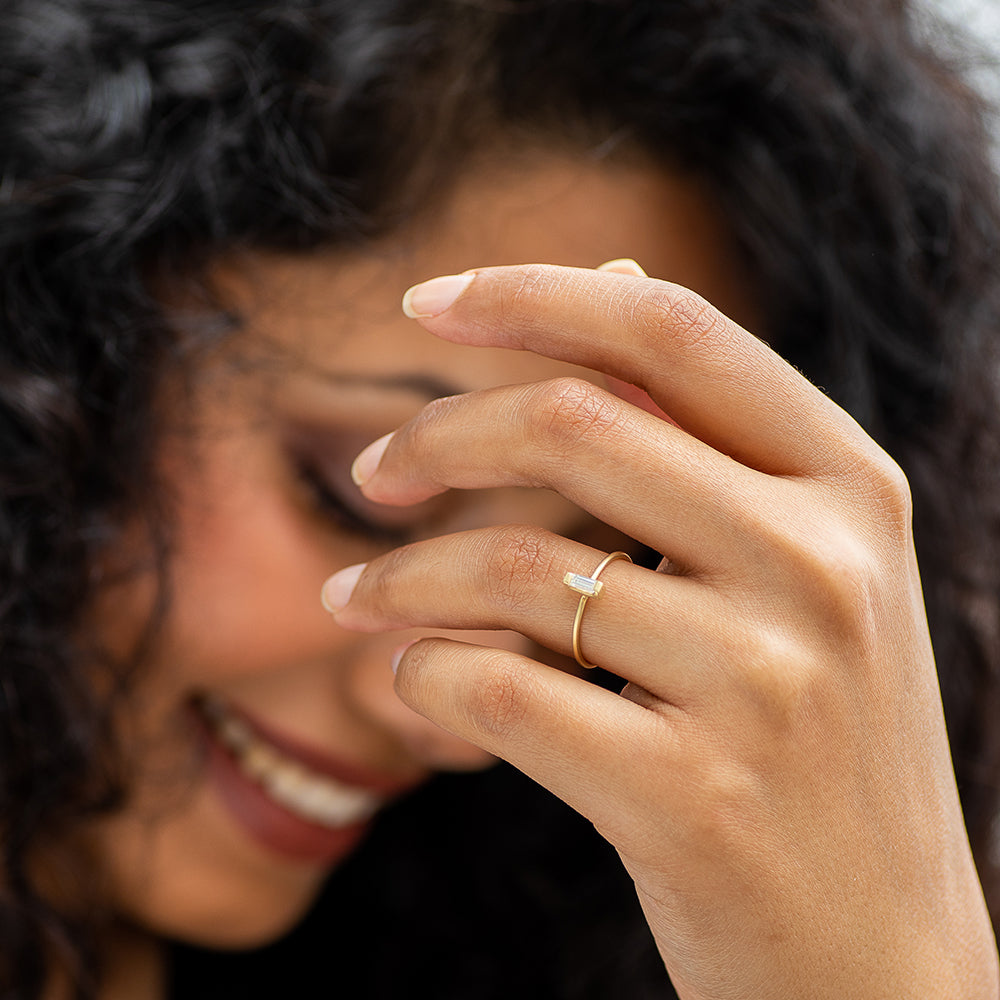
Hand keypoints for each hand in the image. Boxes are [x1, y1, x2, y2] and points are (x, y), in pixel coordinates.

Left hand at [323, 263, 998, 997]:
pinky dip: (427, 676)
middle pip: (576, 423)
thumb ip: (705, 429)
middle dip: (438, 436)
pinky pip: (504, 694)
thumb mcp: (798, 567)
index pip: (674, 334)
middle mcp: (824, 565)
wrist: (877, 957)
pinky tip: (412, 680)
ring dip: (403, 575)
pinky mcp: (694, 800)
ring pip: (515, 569)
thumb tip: (616, 278)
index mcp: (848, 488)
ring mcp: (767, 684)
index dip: (534, 293)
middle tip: (373, 472)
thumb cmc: (814, 742)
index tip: (426, 299)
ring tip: (355, 596)